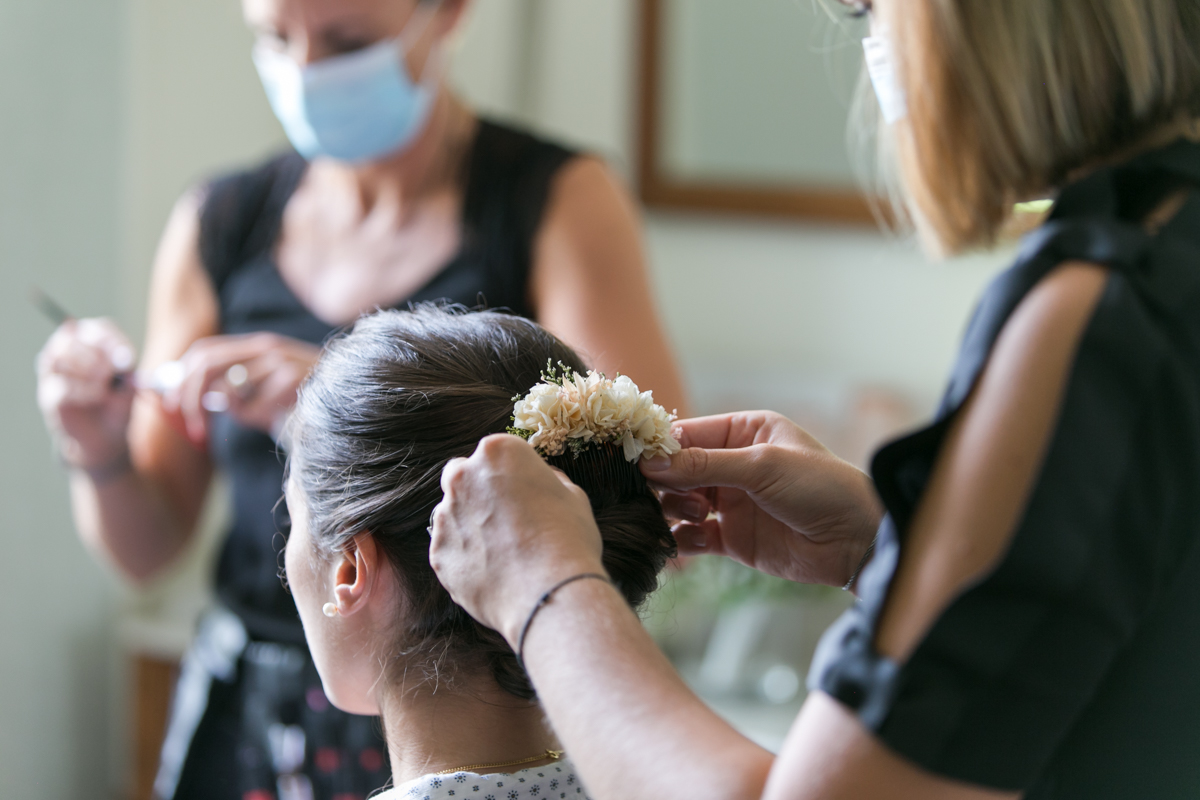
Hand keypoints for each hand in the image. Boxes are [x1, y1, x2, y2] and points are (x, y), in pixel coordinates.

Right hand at [37, 318, 136, 469]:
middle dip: (97, 356)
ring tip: (105, 388)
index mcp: (91, 343)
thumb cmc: (118, 402)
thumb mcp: (129, 381)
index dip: (110, 340)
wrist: (108, 435)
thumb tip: (123, 355)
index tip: (126, 357)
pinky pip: (63, 386)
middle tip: (112, 373)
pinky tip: (97, 397)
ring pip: (62, 359)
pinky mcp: (50, 395)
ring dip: (89, 373)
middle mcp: (68, 352)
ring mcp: (54, 373)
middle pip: (73, 339)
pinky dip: (84, 391)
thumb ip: (125, 367)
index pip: (96, 329)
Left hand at [161, 332, 319, 443]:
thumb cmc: (303, 399)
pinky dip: (258, 419)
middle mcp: (265, 346)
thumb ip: (232, 394)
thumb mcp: (263, 392)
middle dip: (188, 399)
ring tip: (253, 419)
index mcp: (256, 345)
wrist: (351, 397)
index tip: (171, 407)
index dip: (179, 379)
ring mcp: (279, 360)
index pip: (203, 352)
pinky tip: (278, 416)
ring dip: (232, 413)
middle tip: (192, 430)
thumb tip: (199, 402)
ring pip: (229, 389)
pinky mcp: (291, 378)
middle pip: (205, 364)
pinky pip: (254, 407)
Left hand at [429, 434, 604, 644]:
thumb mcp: (573, 496)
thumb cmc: (568, 540)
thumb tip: (540, 480)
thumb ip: (548, 480)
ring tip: (503, 553)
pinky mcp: (438, 554)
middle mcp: (463, 477)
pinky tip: (493, 572)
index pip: (493, 453)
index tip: (521, 492)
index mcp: (497, 453)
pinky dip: (465, 558)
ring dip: (470, 526)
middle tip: (504, 517)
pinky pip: (449, 550)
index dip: (508, 473)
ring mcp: (446, 516)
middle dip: (476, 491)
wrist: (550, 593)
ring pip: (452, 515)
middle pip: (461, 476)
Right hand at [642, 411, 882, 586]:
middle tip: (649, 493)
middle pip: (679, 470)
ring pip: (681, 503)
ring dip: (672, 509)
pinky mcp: (734, 538)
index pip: (688, 434)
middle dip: (662, 481)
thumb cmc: (821, 487)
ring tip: (687, 515)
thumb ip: (704, 465)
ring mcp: (732, 502)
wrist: (856, 540)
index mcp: (744, 432)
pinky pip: (694, 537)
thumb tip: (651, 463)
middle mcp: (734, 465)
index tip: (634, 460)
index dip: (660, 447)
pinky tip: (683, 542)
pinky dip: (682, 540)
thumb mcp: (761, 467)